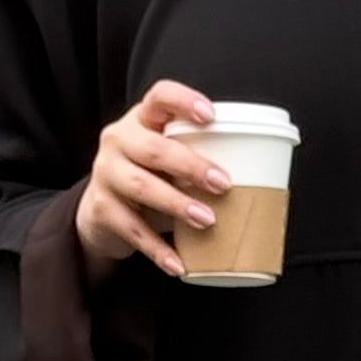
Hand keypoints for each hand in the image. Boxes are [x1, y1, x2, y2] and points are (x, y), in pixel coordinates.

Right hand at [76, 80, 227, 281]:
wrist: (102, 212)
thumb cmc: (151, 177)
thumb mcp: (169, 160)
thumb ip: (197, 157)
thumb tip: (259, 178)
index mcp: (142, 119)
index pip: (159, 96)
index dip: (184, 101)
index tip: (211, 116)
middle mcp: (119, 140)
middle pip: (154, 149)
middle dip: (191, 166)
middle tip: (224, 184)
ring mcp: (106, 173)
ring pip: (142, 187)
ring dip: (178, 204)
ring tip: (208, 220)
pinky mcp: (101, 208)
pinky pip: (132, 230)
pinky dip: (159, 250)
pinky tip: (180, 263)